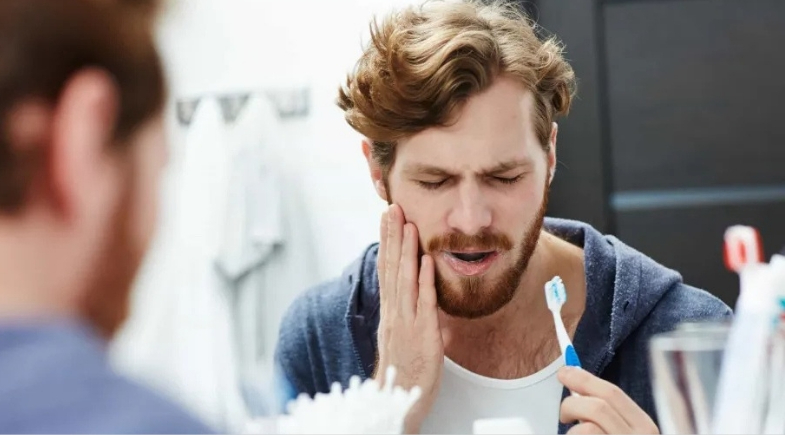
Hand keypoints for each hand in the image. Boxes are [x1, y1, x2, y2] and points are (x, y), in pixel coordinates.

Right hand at [375, 204, 443, 433]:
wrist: (398, 400)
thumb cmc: (404, 370)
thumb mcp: (403, 336)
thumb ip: (409, 313)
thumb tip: (420, 295)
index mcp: (390, 311)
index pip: (386, 269)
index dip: (387, 242)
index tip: (387, 218)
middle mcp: (394, 313)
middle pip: (391, 268)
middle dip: (392, 236)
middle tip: (393, 208)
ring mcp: (406, 322)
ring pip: (404, 280)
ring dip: (406, 250)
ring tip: (408, 224)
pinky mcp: (422, 334)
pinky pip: (424, 303)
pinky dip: (425, 281)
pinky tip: (427, 261)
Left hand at [558, 367, 658, 433]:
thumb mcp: (624, 430)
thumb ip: (610, 413)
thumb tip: (577, 387)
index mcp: (645, 426)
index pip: (613, 393)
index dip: (584, 378)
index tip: (565, 372)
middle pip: (598, 407)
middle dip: (572, 404)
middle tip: (563, 413)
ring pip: (587, 428)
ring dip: (573, 431)